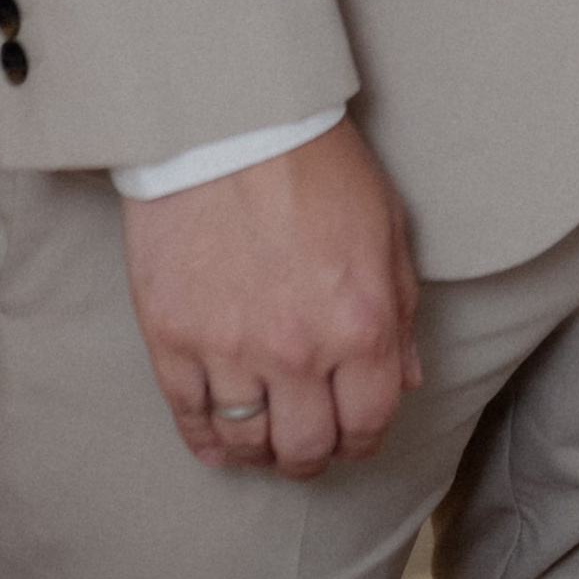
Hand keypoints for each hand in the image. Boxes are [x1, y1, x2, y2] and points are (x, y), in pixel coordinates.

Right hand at [121, 118, 421, 477]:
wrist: (230, 122)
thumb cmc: (316, 164)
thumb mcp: (385, 227)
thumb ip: (400, 311)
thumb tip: (405, 378)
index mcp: (361, 324)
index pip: (370, 421)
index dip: (364, 440)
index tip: (355, 438)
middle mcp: (298, 351)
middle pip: (306, 448)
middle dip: (313, 456)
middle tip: (308, 446)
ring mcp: (230, 350)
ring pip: (248, 442)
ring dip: (261, 453)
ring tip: (264, 441)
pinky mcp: (173, 339)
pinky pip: (190, 417)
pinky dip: (207, 442)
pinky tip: (219, 443)